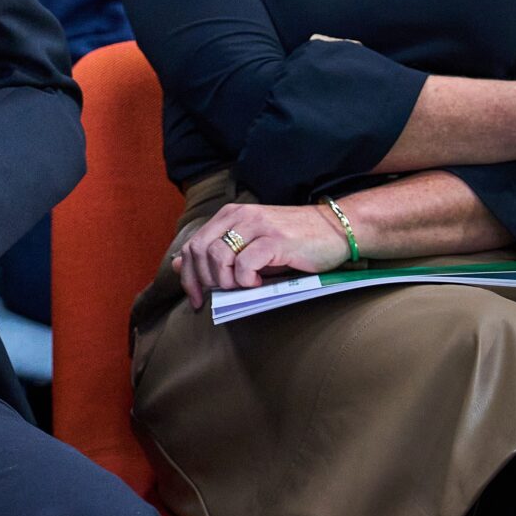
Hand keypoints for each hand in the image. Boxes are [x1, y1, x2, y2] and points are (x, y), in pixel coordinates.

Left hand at [170, 201, 348, 310]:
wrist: (335, 229)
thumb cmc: (293, 242)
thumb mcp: (250, 244)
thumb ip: (217, 251)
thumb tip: (180, 262)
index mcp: (230, 215)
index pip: (193, 245)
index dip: (188, 275)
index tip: (196, 299)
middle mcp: (240, 216)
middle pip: (200, 250)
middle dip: (203, 280)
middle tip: (219, 296)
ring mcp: (258, 226)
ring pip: (219, 255)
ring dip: (225, 280)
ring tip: (242, 287)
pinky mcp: (275, 240)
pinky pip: (245, 263)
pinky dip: (246, 279)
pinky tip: (258, 283)